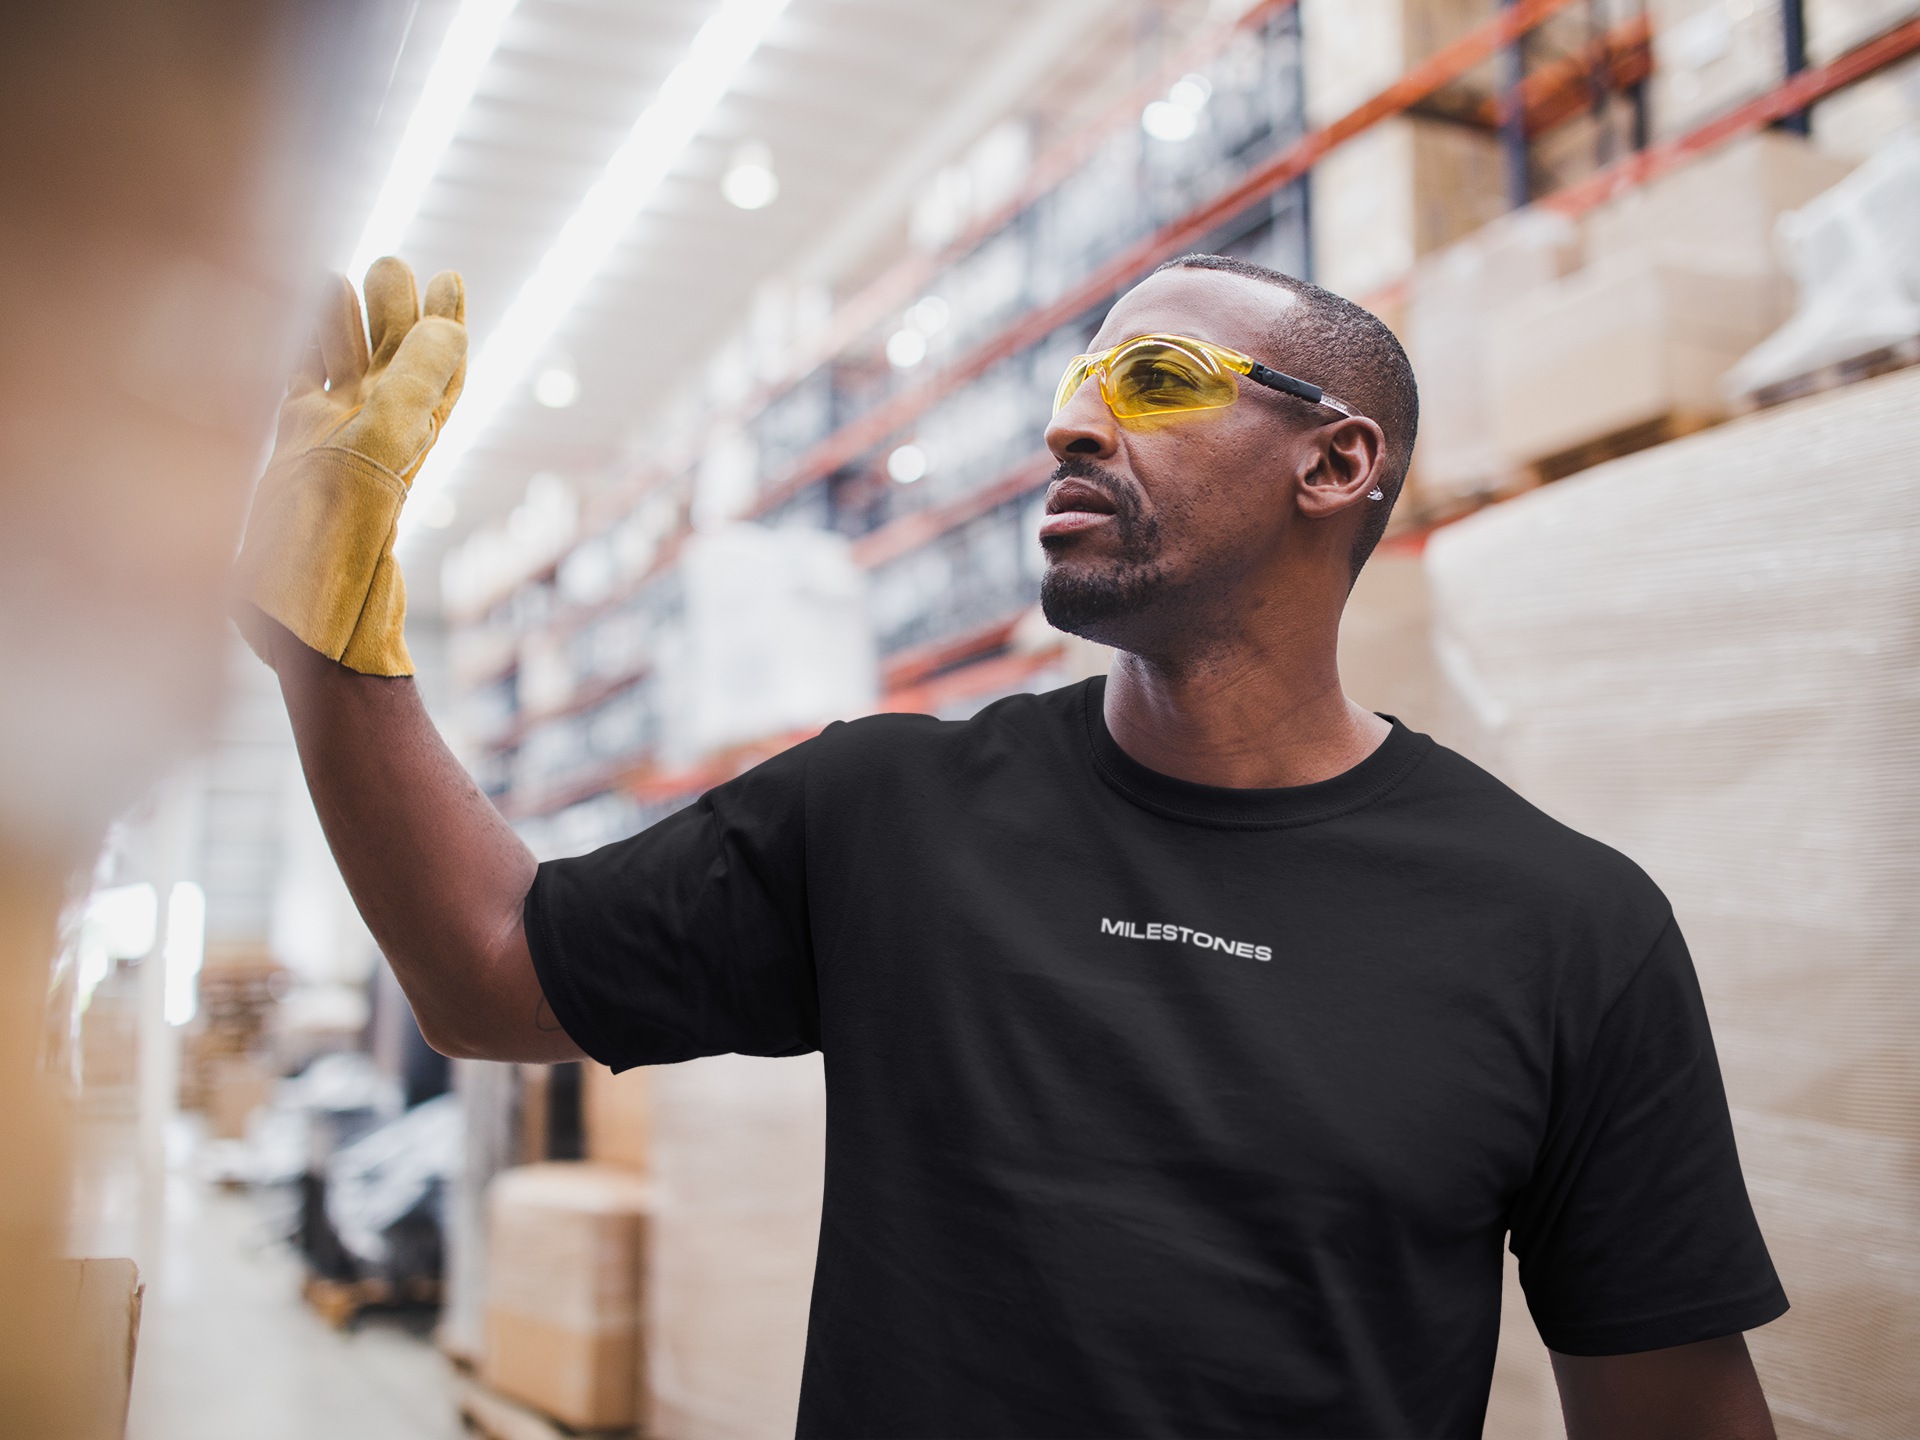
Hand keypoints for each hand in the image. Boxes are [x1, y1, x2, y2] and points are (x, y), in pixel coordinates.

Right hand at [234, 258, 466, 675]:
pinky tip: (288, 325)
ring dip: (343, 326)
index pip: (438, 366)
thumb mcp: (384, 447)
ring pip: (341, 369)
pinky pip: (298, 391)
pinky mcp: (288, 455)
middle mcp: (373, 434)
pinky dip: (299, 356)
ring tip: (338, 277)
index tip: (450, 277)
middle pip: (391, 359)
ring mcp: (330, 443)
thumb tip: (449, 327)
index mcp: (407, 431)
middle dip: (392, 312)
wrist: (295, 608)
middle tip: (389, 264)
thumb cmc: (338, 535)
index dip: (446, 323)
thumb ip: (416, 385)